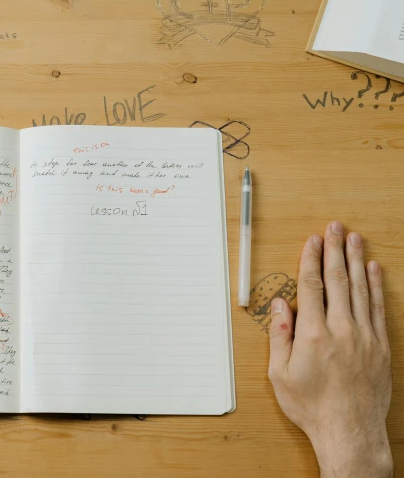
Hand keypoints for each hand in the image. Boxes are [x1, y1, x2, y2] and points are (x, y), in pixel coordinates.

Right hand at [268, 222, 392, 477]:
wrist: (349, 431)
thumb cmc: (312, 406)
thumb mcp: (280, 374)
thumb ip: (279, 336)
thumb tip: (281, 306)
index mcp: (312, 334)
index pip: (312, 287)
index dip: (311, 260)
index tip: (312, 241)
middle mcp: (341, 330)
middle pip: (338, 281)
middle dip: (334, 251)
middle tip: (334, 227)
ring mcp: (364, 337)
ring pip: (360, 289)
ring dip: (356, 261)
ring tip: (354, 239)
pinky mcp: (380, 346)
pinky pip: (378, 308)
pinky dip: (376, 286)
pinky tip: (374, 270)